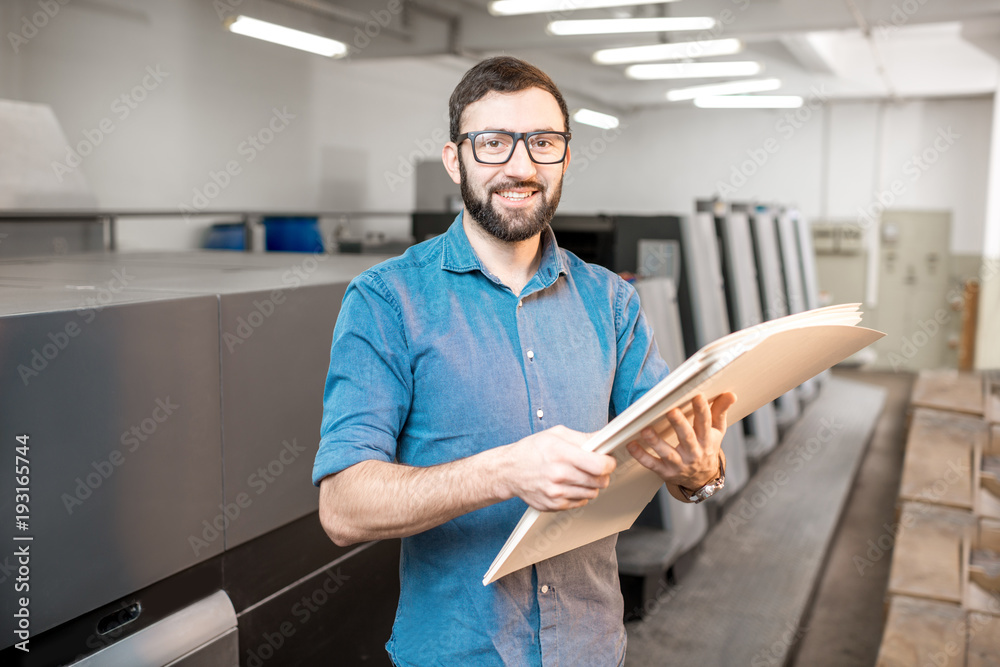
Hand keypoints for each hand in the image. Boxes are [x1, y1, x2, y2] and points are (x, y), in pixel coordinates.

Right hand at [501, 425, 616, 511]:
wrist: (509, 471)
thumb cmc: (532, 450)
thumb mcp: (556, 434)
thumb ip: (582, 437)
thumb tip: (603, 438)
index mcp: (561, 453)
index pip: (599, 465)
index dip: (609, 463)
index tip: (607, 460)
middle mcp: (559, 474)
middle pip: (599, 481)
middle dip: (602, 474)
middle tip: (594, 467)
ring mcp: (556, 492)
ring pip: (592, 493)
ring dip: (591, 485)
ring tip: (579, 475)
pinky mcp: (554, 505)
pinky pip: (580, 503)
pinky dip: (580, 494)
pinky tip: (570, 484)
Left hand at [626, 392, 736, 490]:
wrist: (702, 480)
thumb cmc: (707, 448)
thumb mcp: (716, 431)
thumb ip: (720, 411)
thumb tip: (730, 394)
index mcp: (706, 440)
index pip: (705, 423)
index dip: (702, 410)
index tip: (697, 396)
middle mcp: (693, 453)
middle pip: (687, 438)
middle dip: (679, 424)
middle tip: (671, 411)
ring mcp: (679, 464)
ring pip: (667, 453)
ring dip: (655, 442)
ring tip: (645, 430)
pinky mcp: (665, 472)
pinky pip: (652, 464)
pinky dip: (641, 456)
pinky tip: (631, 445)